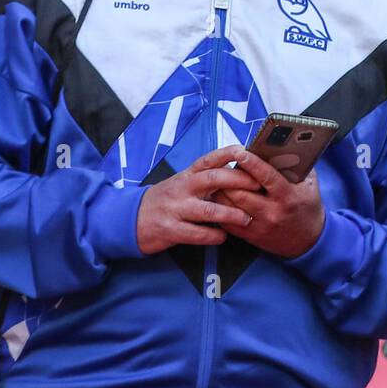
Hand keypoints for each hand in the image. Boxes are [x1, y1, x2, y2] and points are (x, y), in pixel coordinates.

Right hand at [135, 146, 259, 254]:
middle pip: (213, 179)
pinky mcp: (170, 229)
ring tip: (247, 218)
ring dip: (231, 214)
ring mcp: (175, 209)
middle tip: (258, 186)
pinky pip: (197, 234)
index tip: (246, 151)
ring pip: (208, 210)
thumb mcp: (181, 183)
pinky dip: (214, 236)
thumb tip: (236, 171)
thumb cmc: (164, 200)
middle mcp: (181, 188)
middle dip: (238, 181)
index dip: (228, 153)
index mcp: (186, 175)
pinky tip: (223, 236)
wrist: (128, 219)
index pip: (209, 159)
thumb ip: (204, 178)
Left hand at [212, 145, 326, 258]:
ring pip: (230, 207)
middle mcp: (272, 212)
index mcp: (288, 196)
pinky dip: (221, 207)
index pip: (267, 177)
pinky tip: (220, 197)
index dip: (252, 163)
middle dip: (229, 177)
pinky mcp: (250, 235)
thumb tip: (282, 147)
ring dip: (221, 191)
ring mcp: (259, 226)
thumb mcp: (309, 183)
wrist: (309, 239)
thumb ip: (297, 166)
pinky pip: (227, 221)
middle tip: (224, 166)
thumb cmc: (307, 206)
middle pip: (241, 193)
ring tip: (218, 180)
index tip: (240, 152)